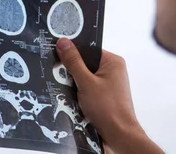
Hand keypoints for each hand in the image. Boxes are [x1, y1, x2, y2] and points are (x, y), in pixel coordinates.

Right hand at [56, 38, 162, 153]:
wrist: (119, 134)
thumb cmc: (107, 108)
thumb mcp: (86, 82)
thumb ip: (74, 62)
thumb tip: (63, 42)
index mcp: (113, 62)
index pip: (89, 49)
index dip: (73, 51)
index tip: (56, 51)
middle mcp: (113, 70)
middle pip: (86, 63)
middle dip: (72, 69)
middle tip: (56, 70)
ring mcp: (110, 84)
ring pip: (86, 77)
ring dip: (75, 82)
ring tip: (62, 85)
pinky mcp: (105, 96)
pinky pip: (88, 88)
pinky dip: (79, 92)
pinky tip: (70, 96)